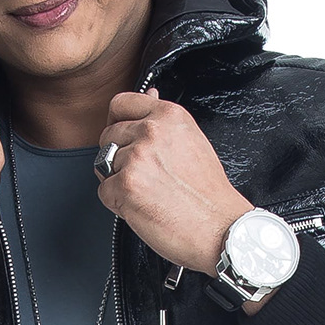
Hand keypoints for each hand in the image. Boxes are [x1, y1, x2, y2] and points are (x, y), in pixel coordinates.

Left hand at [93, 91, 251, 278]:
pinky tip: (144, 207)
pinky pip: (104, 190)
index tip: (121, 134)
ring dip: (119, 181)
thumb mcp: (192, 141)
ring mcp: (137, 158)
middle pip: (109, 135)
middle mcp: (152, 132)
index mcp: (170, 116)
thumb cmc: (209, 194)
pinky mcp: (126, 185)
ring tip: (149, 193)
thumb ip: (164, 121)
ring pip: (105, 164)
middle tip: (146, 177)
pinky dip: (118, 204)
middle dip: (119, 157)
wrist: (220, 229)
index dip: (117, 121)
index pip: (122, 103)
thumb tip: (150, 95)